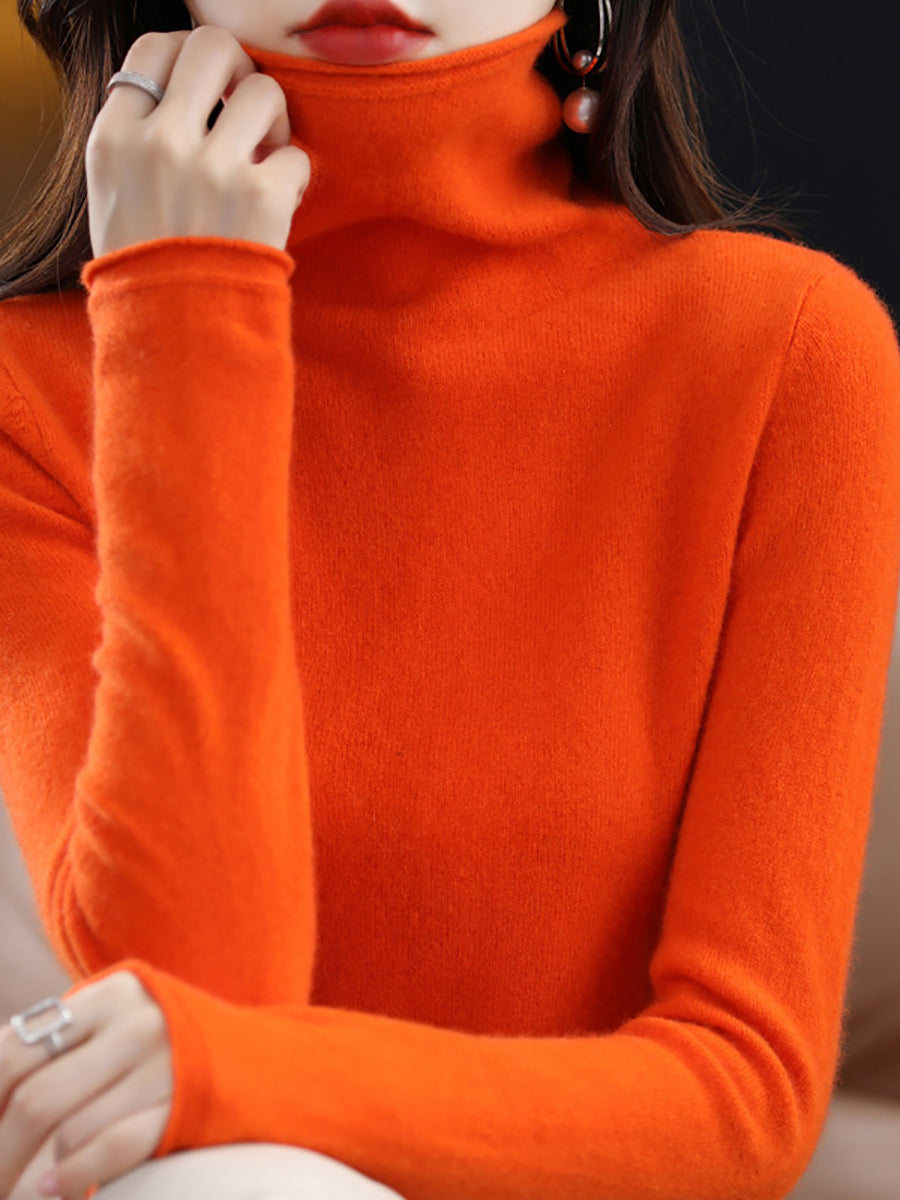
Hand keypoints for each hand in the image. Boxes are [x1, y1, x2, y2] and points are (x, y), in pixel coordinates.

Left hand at [0, 970, 172, 1199]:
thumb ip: (61, 1040)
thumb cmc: (170, 1048)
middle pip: (36, 1098)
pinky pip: (110, 1149)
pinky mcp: (185, 1107)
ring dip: (33, 1178)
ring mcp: (164, 1066)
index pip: (13, 1050)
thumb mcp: (120, 1022)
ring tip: (22, 1193)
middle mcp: (137, 1023)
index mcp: (111, 994)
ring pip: (69, 1131)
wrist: (265, 1062)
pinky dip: (73, 1176)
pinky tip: (55, 1192)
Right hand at [86, 24, 311, 257]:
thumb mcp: (114, 196)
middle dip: (239, 74)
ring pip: (265, 92)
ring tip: (266, 161)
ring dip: (275, 123)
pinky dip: (295, 179)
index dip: (189, 61)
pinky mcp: (261, 197)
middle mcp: (160, 143)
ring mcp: (212, 168)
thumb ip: (138, 139)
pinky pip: (297, 157)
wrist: (176, 338)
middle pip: (213, 48)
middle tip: (246, 113)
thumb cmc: (149, 271)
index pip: (155, 50)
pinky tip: (278, 205)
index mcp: (115, 138)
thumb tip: (185, 93)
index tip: (207, 92)